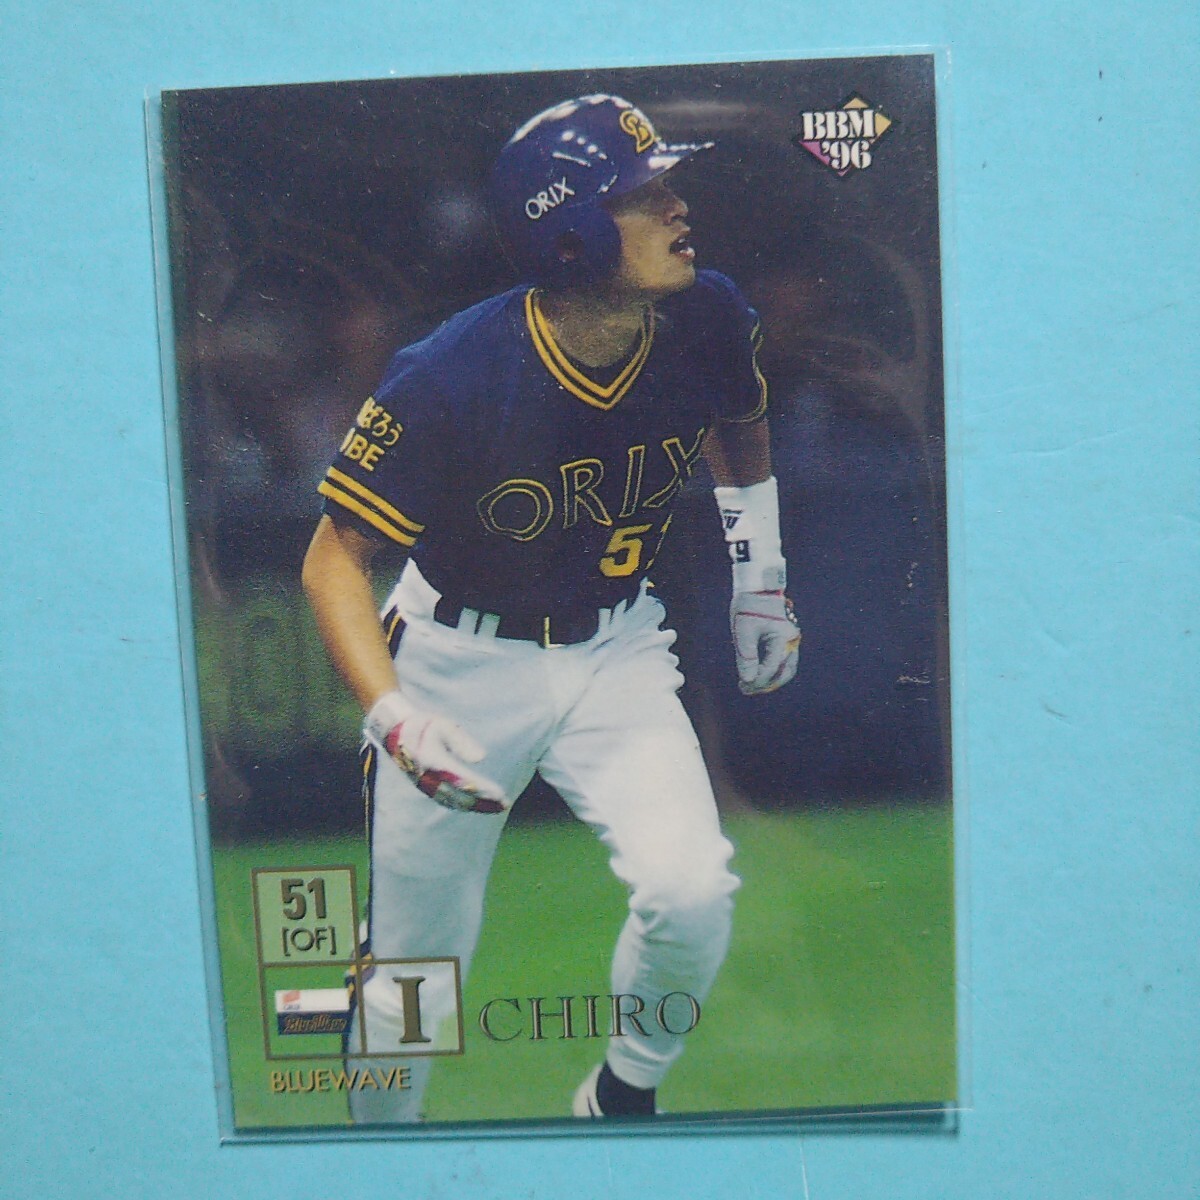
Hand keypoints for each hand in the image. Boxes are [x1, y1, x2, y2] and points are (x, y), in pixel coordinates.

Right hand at [366, 691, 506, 813]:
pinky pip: (446, 800)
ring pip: (453, 802)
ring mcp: (425, 785)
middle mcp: (429, 778)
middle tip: (504, 804)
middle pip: (460, 797)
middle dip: (483, 802)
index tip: (500, 795)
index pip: (464, 781)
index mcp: (434, 762)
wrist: (395, 731)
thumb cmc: (423, 725)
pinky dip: (463, 804)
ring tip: (496, 807)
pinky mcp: (424, 787)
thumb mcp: (443, 726)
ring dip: (475, 806)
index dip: (483, 790)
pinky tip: (477, 805)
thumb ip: (461, 741)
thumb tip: (481, 758)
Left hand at [730, 591, 800, 694]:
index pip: (771, 668)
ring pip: (786, 668)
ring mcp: (790, 640)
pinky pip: (782, 661)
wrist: (757, 587)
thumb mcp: (743, 631)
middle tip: (746, 690)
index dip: (757, 680)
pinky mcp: (785, 639)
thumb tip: (748, 680)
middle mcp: (791, 641)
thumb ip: (746, 656)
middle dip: (766, 684)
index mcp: (782, 638)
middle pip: (784, 672)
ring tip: (750, 685)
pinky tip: (756, 674)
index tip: (742, 686)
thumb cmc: (749, 606)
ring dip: (770, 680)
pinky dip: (772, 671)